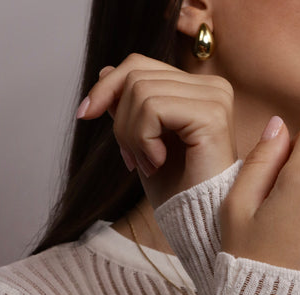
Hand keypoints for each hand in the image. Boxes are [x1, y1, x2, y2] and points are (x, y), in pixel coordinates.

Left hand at [78, 53, 236, 207]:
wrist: (199, 223)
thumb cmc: (178, 190)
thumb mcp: (143, 141)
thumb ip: (130, 106)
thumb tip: (105, 71)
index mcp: (198, 89)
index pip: (140, 65)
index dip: (107, 87)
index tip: (84, 115)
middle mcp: (212, 87)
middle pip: (136, 76)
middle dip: (121, 122)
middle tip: (133, 159)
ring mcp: (215, 98)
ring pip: (141, 91)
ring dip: (132, 136)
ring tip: (147, 164)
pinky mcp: (211, 115)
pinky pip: (154, 108)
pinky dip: (144, 139)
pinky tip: (157, 162)